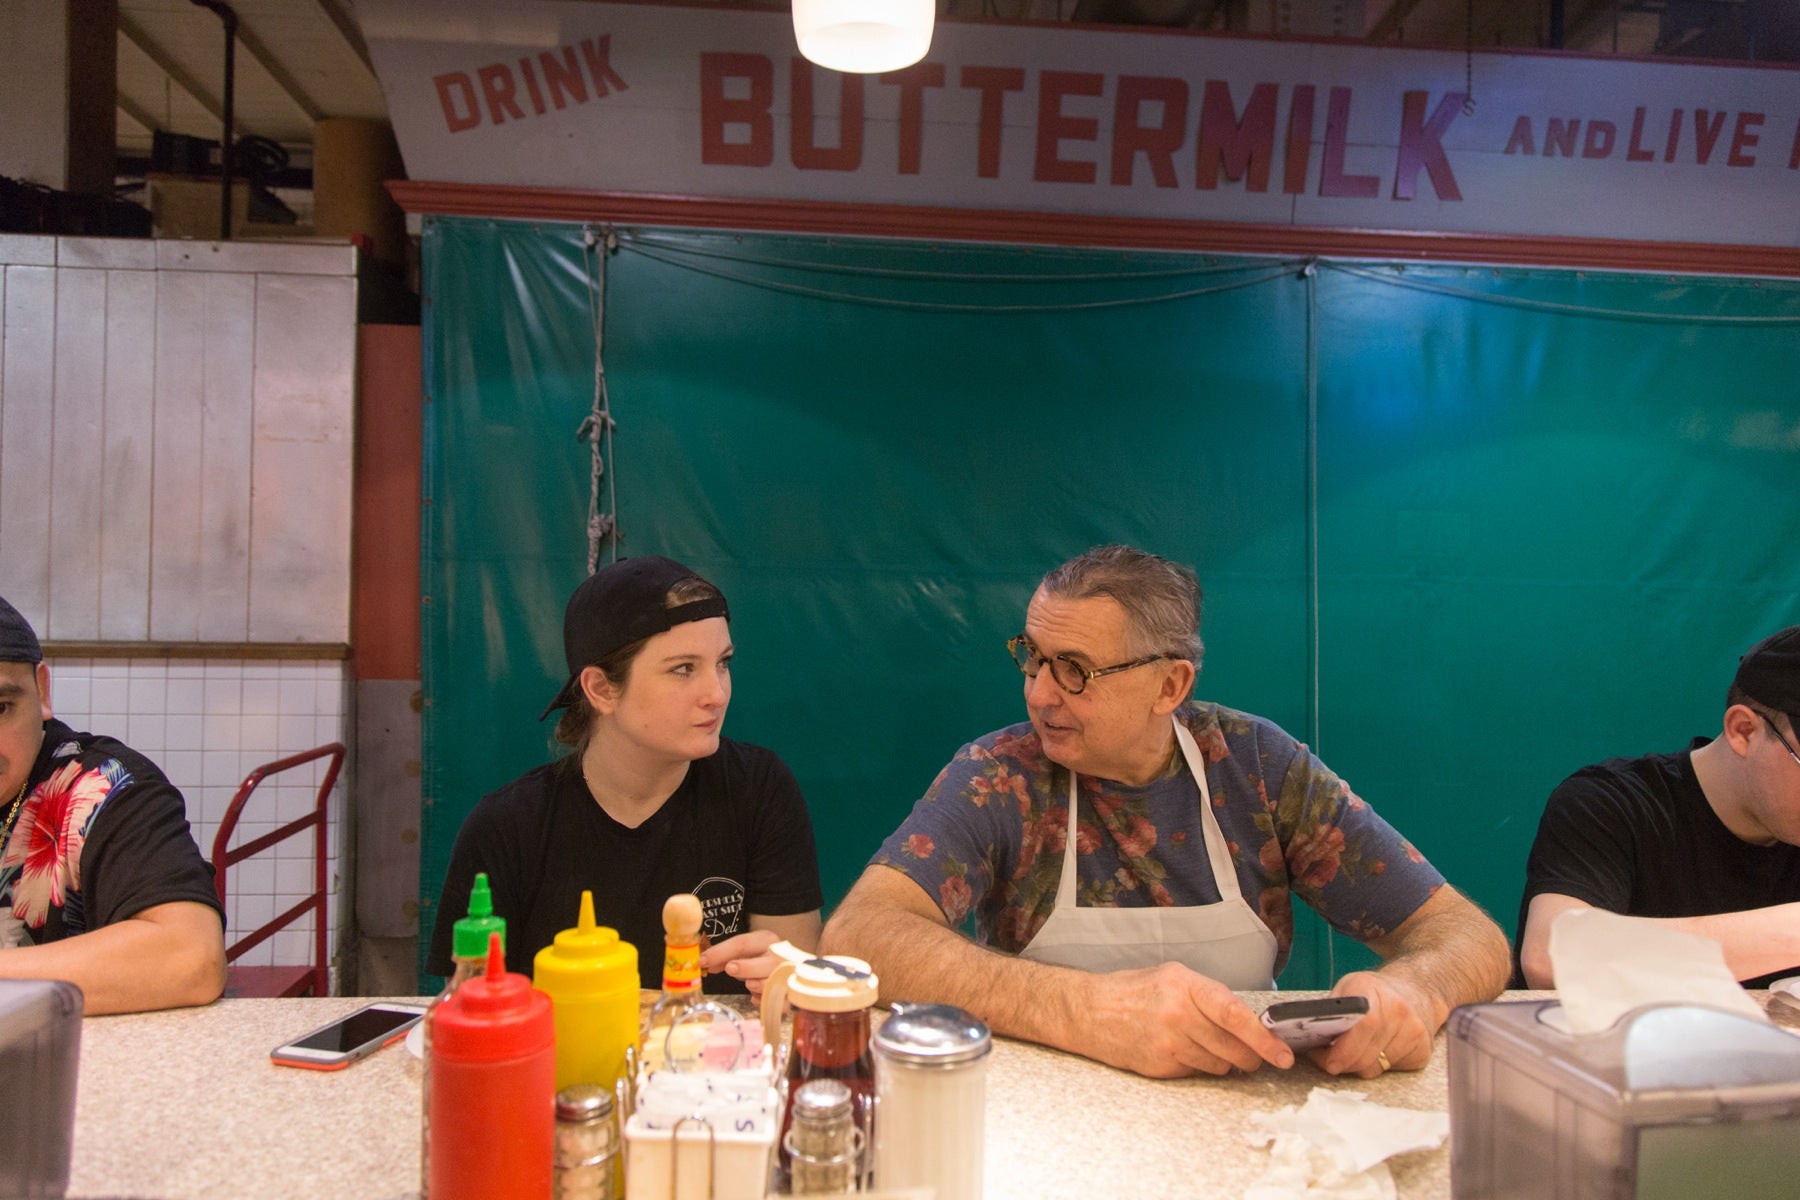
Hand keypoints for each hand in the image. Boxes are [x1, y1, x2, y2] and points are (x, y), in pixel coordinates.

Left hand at [697, 929, 785, 996]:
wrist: (788, 963)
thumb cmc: (760, 957)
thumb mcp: (744, 951)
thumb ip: (725, 957)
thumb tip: (704, 964)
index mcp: (766, 940)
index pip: (742, 943)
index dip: (720, 952)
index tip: (702, 960)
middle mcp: (779, 956)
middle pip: (765, 962)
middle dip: (747, 966)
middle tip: (729, 969)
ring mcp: (787, 975)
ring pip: (774, 981)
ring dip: (758, 984)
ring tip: (749, 984)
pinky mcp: (789, 994)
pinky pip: (777, 1000)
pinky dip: (764, 1000)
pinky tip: (755, 997)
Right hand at [1078, 962, 1295, 1078]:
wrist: (1089, 1011)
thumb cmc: (1132, 992)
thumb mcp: (1172, 978)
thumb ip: (1208, 997)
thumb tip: (1247, 1022)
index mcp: (1185, 985)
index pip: (1236, 1015)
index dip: (1264, 1038)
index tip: (1283, 1054)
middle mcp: (1178, 1014)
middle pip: (1234, 1047)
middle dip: (1250, 1057)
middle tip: (1254, 1056)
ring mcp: (1168, 1042)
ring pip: (1219, 1065)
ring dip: (1222, 1062)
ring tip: (1203, 1046)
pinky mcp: (1160, 1065)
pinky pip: (1196, 1073)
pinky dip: (1197, 1066)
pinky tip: (1181, 1052)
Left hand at [1306, 970, 1435, 1077]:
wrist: (1417, 990)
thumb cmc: (1376, 990)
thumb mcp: (1350, 986)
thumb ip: (1333, 1009)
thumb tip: (1308, 1036)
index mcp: (1376, 991)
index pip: (1363, 1026)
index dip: (1342, 1049)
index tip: (1325, 1059)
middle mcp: (1400, 1012)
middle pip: (1365, 1055)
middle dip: (1341, 1063)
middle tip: (1327, 1060)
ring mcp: (1415, 1033)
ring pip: (1375, 1068)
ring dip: (1357, 1066)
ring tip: (1347, 1055)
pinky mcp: (1422, 1052)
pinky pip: (1389, 1071)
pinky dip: (1375, 1066)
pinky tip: (1371, 1052)